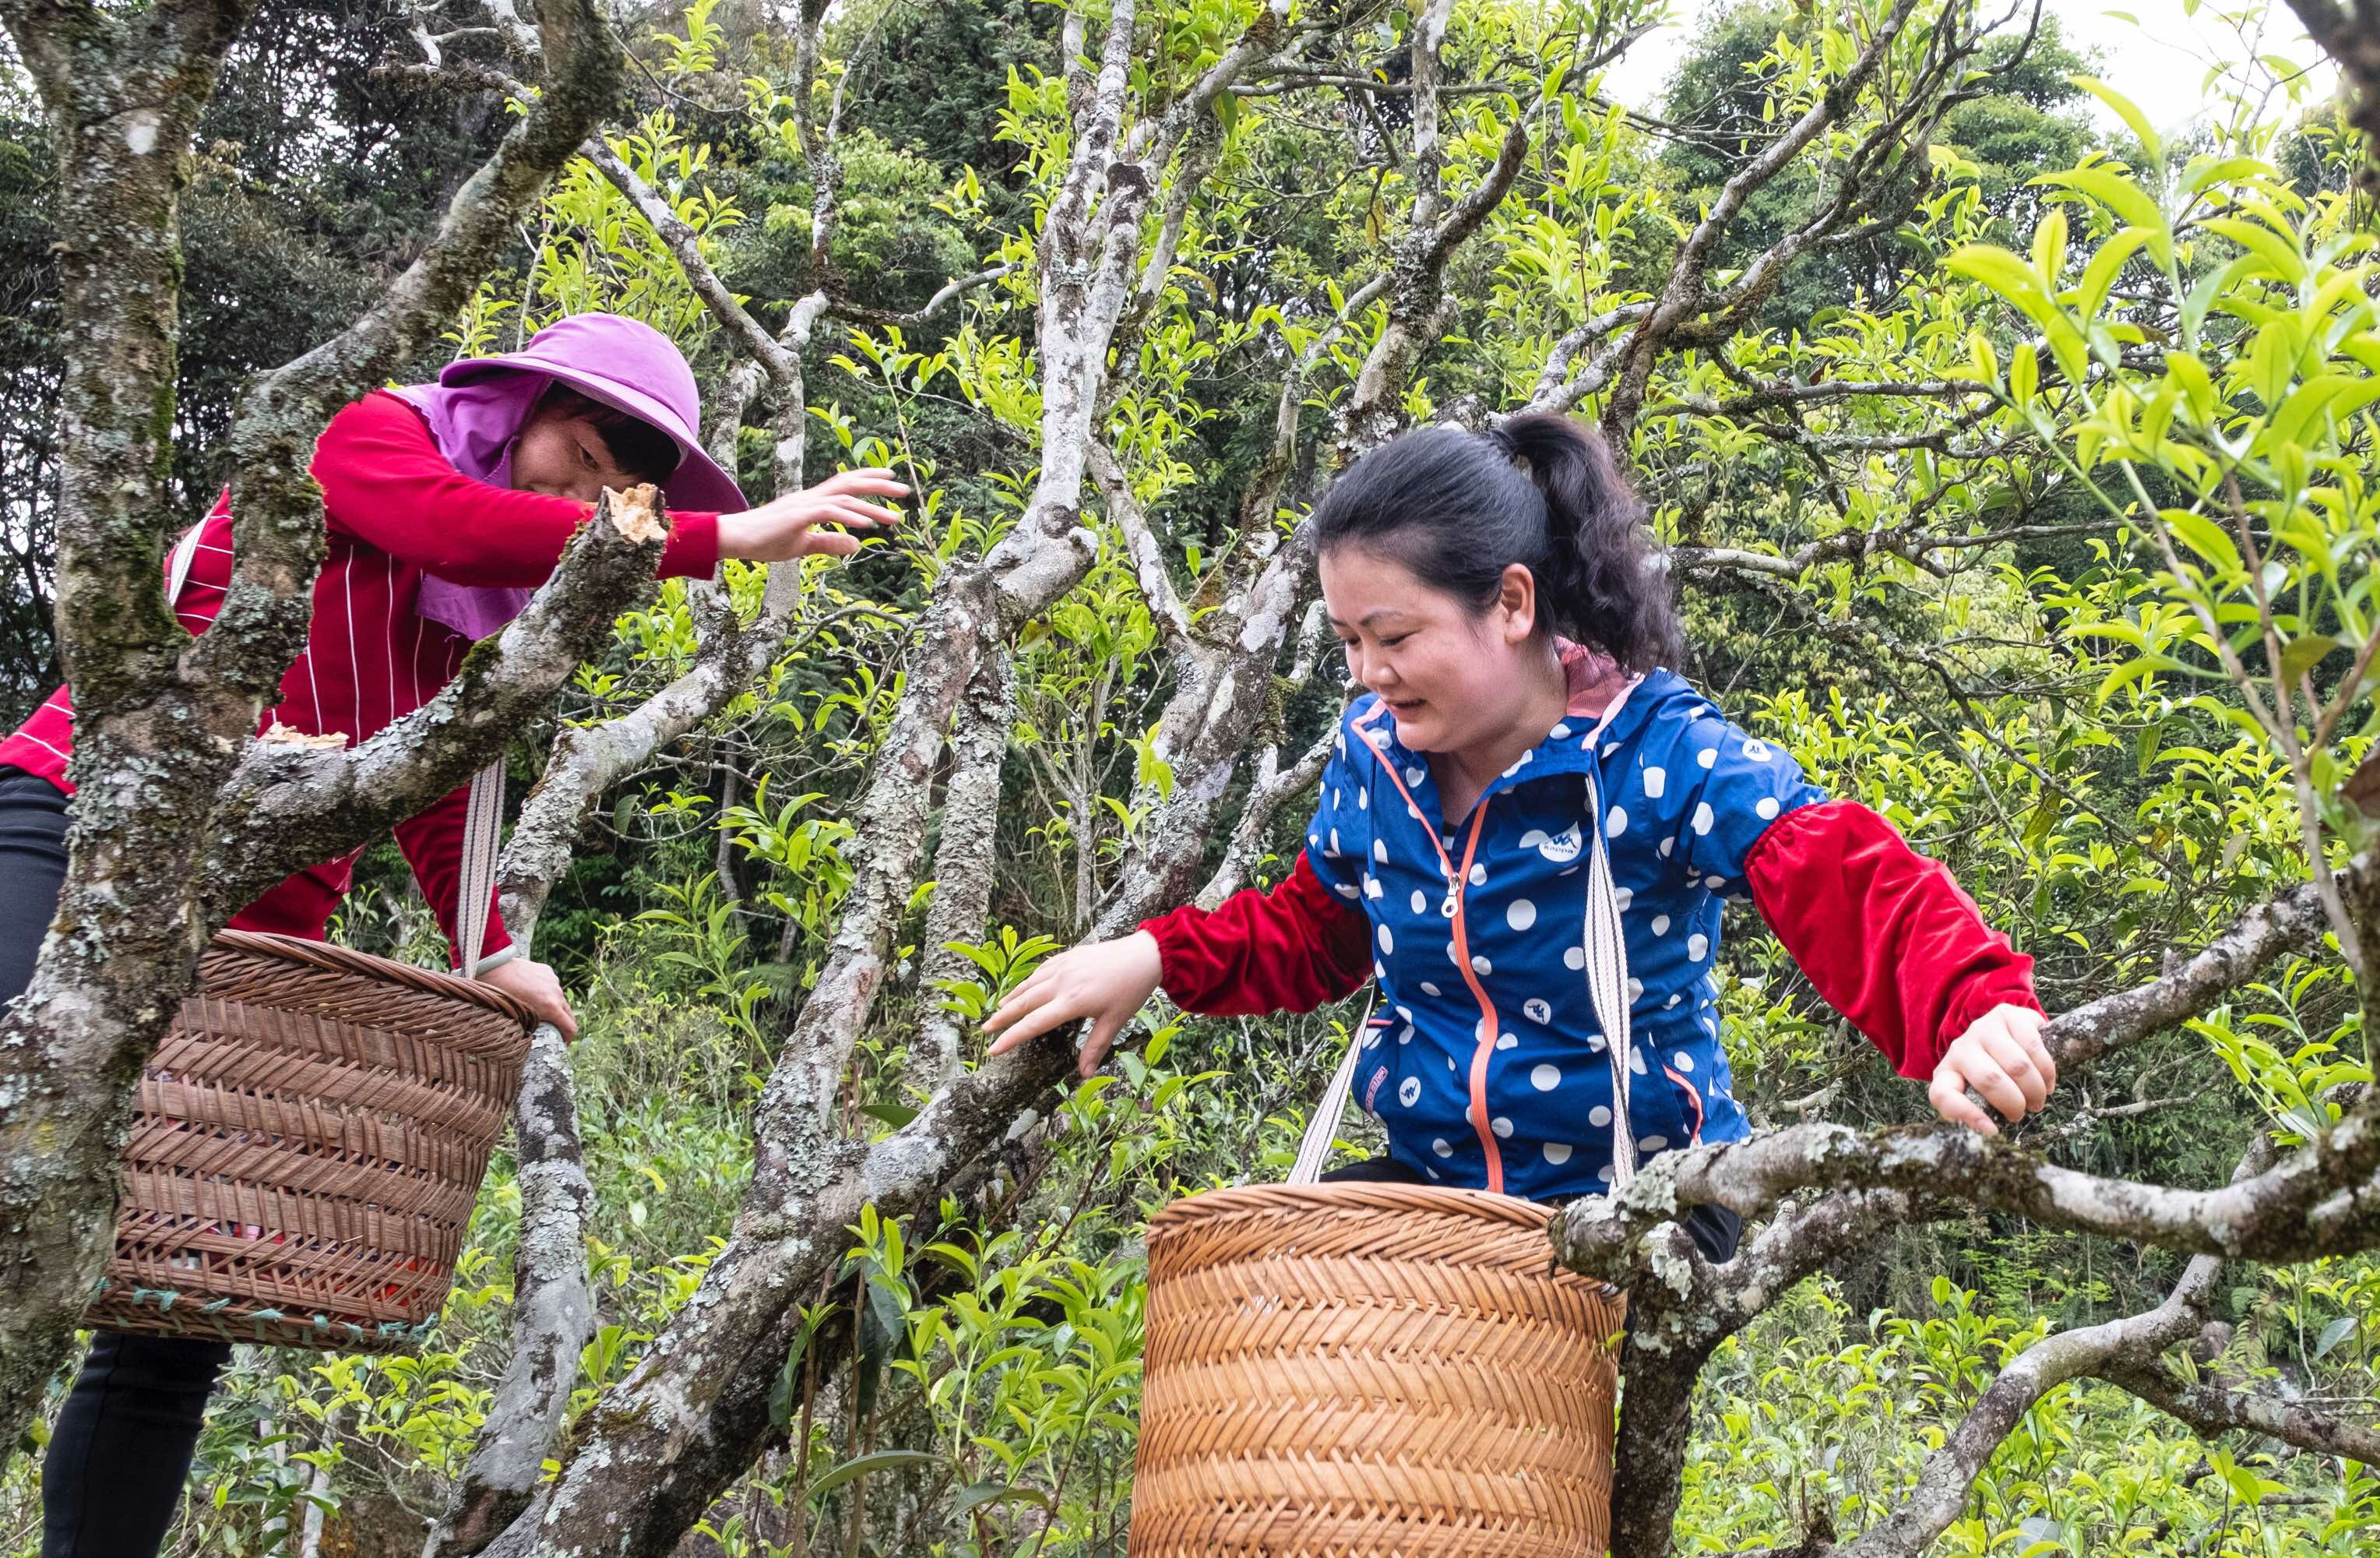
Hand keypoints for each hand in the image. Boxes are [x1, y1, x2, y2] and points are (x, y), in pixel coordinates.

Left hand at [480, 956, 579, 1041]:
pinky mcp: (548, 971)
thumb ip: (532, 1025)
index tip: (562, 1042)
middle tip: (552, 1029)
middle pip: (568, 1012)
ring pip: (558, 998)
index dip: (568, 1038)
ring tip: (536, 1006)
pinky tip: (531, 991)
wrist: (495, 968)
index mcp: (551, 1007)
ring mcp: (553, 980)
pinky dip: (546, 991)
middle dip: (563, 1022)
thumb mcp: (517, 1017)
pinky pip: (551, 985)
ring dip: (552, 1005)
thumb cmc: (502, 995)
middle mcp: (557, 993)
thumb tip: (534, 1034)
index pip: (571, 1027)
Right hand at [716, 468, 908, 561]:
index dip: (868, 478)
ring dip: (872, 507)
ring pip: (844, 499)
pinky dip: (849, 517)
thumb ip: (830, 543)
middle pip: (849, 484)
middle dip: (879, 485)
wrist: (735, 539)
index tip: (891, 478)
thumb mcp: (803, 546)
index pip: (845, 484)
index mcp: (812, 502)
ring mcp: (804, 505)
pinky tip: (867, 525)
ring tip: (895, 517)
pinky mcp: (797, 516)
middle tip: (905, 490)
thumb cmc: (765, 541)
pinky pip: (828, 513)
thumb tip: (858, 544)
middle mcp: (811, 498)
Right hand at [982, 932, 1164, 1077]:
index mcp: (1071, 1002)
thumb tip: (1084, 1076)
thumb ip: (1095, 1048)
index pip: (1033, 1024)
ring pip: (1028, 985)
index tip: (993, 1049)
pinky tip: (1022, 989)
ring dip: (1011, 999)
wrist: (1143, 955)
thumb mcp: (1114, 1022)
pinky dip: (1027, 982)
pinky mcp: (1067, 956)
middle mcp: (1061, 983)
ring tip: (997, 1011)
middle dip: (1002, 1018)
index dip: (1010, 1038)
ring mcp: (1062, 967)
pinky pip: (1039, 970)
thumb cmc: (1130, 990)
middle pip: (1023, 1003)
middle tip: (985, 1031)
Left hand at [1929, 1003, 2054, 1134]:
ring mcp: (1982, 1028)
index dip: (1967, 1115)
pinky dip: (2046, 1072)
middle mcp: (1959, 1048)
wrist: (2003, 1034)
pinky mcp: (2006, 1015)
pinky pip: (2033, 1047)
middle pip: (1990, 1080)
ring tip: (2038, 1098)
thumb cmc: (1990, 1074)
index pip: (1943, 1095)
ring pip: (2017, 1066)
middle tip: (2026, 1110)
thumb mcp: (1977, 1094)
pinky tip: (2046, 1081)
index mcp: (1945, 1074)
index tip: (1993, 1130)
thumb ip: (1977, 1110)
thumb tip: (1989, 1130)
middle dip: (2015, 1103)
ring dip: (2035, 1089)